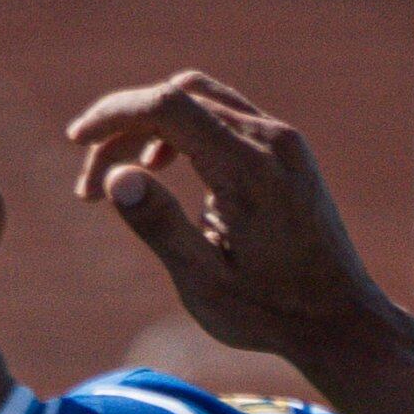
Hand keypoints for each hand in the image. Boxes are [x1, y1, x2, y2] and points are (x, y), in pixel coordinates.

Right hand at [64, 69, 407, 366]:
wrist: (338, 317)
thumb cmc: (269, 310)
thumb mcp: (203, 281)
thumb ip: (160, 225)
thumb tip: (116, 177)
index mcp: (248, 169)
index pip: (170, 106)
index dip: (115, 114)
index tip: (76, 141)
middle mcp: (271, 140)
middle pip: (180, 97)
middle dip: (124, 129)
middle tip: (88, 190)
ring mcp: (282, 140)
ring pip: (201, 99)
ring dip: (150, 127)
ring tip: (118, 176)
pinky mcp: (284, 149)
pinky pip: (223, 115)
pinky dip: (181, 130)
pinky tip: (161, 168)